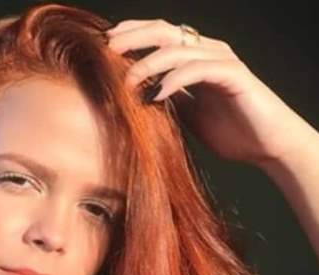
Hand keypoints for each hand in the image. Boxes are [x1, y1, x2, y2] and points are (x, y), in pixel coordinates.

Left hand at [105, 18, 308, 168]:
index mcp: (196, 57)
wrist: (266, 146)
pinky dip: (175, 80)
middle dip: (134, 37)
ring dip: (149, 64)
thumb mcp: (187, 115)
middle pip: (165, 32)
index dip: (133, 34)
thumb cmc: (229, 131)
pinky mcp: (234, 75)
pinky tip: (156, 94)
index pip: (160, 35)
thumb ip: (166, 101)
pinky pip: (199, 69)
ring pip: (179, 49)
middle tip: (108, 49)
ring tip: (128, 82)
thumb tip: (134, 100)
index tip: (105, 45)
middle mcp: (209, 51)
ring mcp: (222, 61)